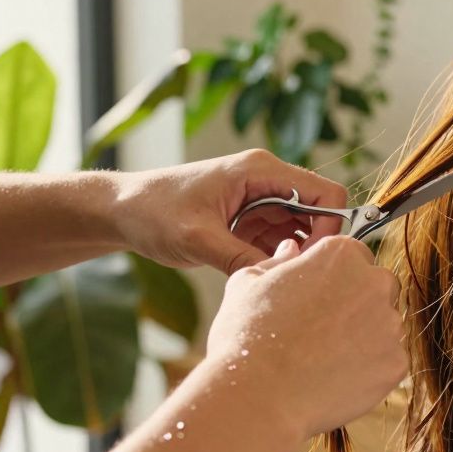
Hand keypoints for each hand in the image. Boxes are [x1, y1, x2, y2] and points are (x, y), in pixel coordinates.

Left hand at [113, 149, 346, 273]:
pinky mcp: (251, 220)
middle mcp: (267, 181)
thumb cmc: (153, 212)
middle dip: (314, 246)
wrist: (121, 211)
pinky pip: (280, 241)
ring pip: (302, 231)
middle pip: (319, 213)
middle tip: (297, 278)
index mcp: (260, 170)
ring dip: (295, 256)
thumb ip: (242, 257)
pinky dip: (278, 260)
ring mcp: (261, 201)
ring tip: (277, 281)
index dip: (331, 227)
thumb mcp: (197, 239)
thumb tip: (283, 276)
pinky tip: (264, 277)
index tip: (314, 260)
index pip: (325, 193)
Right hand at [204, 236, 406, 440]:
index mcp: (341, 253)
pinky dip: (369, 370)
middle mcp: (374, 281)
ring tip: (325, 359)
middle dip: (357, 305)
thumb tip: (291, 250)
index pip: (353, 257)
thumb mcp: (247, 284)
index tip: (315, 300)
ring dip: (365, 337)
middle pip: (377, 288)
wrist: (258, 396)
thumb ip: (277, 262)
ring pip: (385, 326)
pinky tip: (336, 379)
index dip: (333, 280)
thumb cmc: (246, 337)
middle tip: (322, 332)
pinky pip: (388, 362)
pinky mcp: (396, 362)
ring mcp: (390, 323)